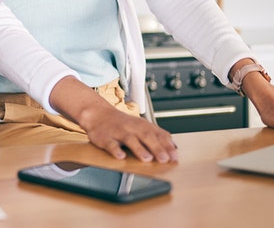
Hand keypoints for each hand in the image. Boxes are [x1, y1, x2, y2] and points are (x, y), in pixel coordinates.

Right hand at [51, 77, 176, 162]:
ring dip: (139, 149)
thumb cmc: (122, 123)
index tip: (175, 157)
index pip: (158, 135)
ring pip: (130, 140)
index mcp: (142, 125)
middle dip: (157, 148)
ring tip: (147, 158)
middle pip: (146, 136)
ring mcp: (118, 132)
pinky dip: (115, 150)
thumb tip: (175, 147)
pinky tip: (121, 156)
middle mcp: (132, 127)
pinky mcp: (105, 138)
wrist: (98, 114)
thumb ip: (157, 135)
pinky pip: (110, 144)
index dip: (167, 146)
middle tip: (165, 159)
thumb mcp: (141, 125)